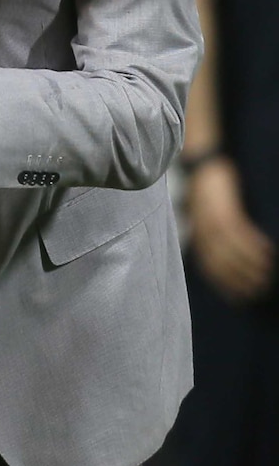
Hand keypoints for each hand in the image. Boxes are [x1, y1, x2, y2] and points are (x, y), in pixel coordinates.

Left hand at [187, 155, 274, 302]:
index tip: (239, 298)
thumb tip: (227, 260)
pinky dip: (254, 244)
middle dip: (241, 279)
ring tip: (268, 274)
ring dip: (251, 264)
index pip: (209, 267)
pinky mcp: (225, 207)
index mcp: (198, 234)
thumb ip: (211, 238)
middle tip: (259, 290)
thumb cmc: (209, 195)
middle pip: (222, 262)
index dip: (225, 284)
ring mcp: (213, 218)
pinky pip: (241, 231)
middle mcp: (203, 230)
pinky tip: (268, 251)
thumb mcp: (205, 218)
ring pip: (233, 249)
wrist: (205, 167)